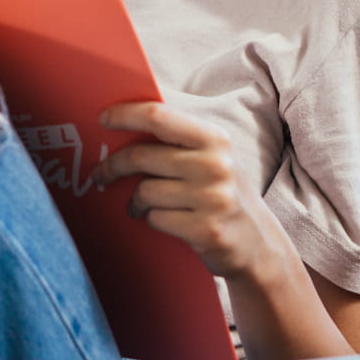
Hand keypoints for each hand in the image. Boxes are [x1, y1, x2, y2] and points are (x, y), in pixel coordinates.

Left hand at [92, 101, 282, 279]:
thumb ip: (180, 139)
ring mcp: (212, 199)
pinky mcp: (206, 230)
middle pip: (142, 156)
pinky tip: (161, 219)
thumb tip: (127, 120)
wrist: (259, 245)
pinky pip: (156, 218)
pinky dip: (151, 220)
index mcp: (215, 139)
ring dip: (135, 201)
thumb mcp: (215, 157)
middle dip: (113, 165)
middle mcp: (216, 165)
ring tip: (139, 204)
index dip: (125, 114)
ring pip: (145, 191)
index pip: (159, 116)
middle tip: (101, 173)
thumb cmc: (225, 194)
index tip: (102, 118)